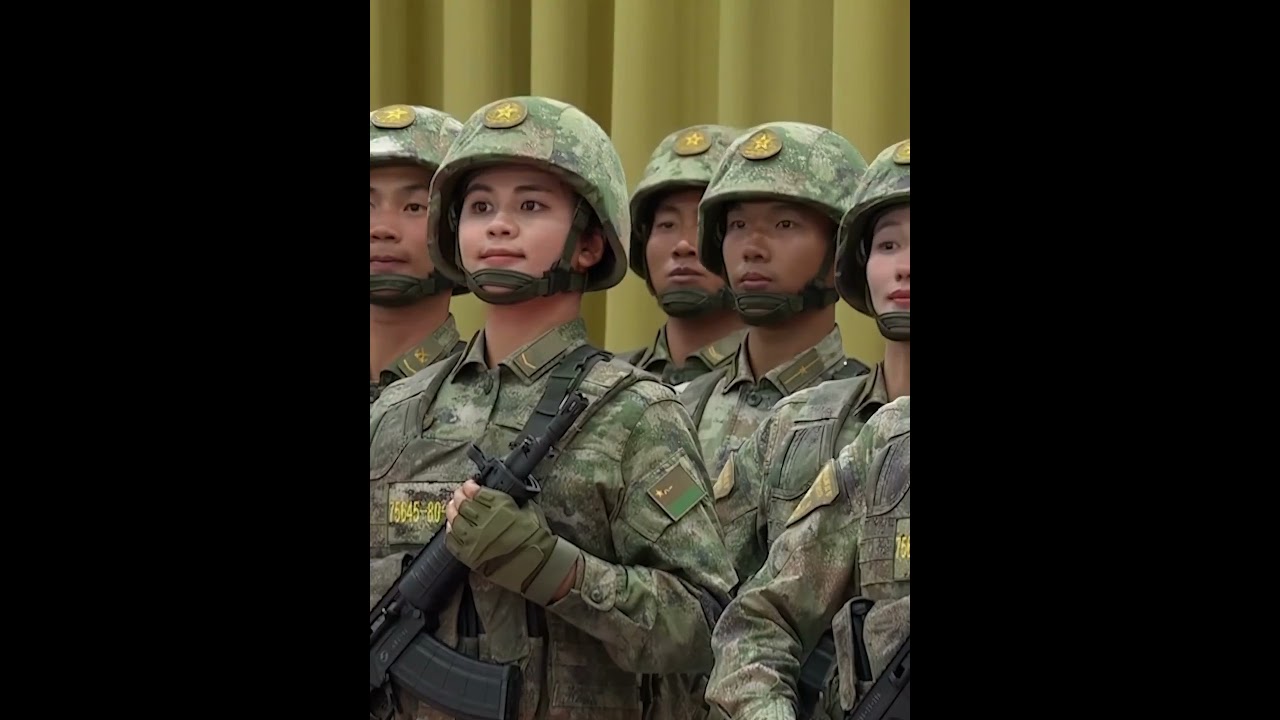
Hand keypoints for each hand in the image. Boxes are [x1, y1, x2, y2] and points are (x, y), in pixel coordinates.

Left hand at [444, 486, 580, 604]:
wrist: (537, 564)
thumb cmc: (536, 537)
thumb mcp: (527, 509)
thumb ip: (509, 500)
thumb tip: (498, 495)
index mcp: (499, 507)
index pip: (477, 492)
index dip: (470, 486)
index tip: (470, 485)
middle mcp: (484, 521)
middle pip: (463, 504)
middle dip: (460, 496)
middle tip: (459, 494)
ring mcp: (474, 539)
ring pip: (455, 520)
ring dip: (452, 511)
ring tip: (452, 507)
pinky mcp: (470, 556)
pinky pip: (452, 540)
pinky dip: (450, 531)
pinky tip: (452, 526)